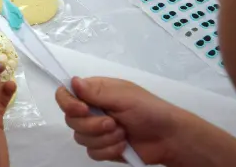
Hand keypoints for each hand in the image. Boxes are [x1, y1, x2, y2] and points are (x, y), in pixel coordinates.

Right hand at [56, 77, 182, 163]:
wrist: (169, 138)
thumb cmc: (149, 111)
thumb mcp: (124, 97)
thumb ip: (96, 92)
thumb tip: (73, 81)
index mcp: (94, 92)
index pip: (66, 94)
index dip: (68, 104)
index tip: (83, 110)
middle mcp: (92, 110)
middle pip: (71, 120)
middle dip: (92, 125)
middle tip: (114, 123)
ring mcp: (96, 130)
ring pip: (81, 138)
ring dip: (104, 138)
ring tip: (123, 134)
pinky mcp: (103, 148)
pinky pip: (92, 153)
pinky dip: (109, 150)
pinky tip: (124, 145)